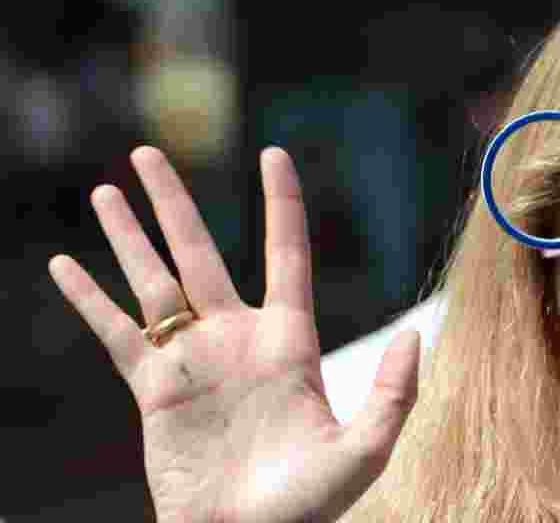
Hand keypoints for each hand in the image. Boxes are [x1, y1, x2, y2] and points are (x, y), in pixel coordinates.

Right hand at [48, 146, 419, 522]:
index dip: (280, 203)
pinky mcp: (153, 390)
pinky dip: (88, 299)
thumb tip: (416, 332)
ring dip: (128, 236)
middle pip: (200, 252)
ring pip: (153, 282)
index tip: (273, 154)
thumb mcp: (364, 450)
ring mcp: (192, 360)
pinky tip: (64, 264)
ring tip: (108, 190)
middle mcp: (236, 338)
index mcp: (288, 341)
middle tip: (148, 152)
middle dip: (173, 202)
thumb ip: (394, 392)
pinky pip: (115, 333)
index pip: (285, 254)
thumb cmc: (308, 504)